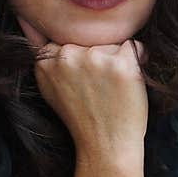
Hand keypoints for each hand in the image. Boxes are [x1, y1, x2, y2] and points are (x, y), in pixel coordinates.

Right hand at [32, 38, 148, 157]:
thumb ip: (49, 62)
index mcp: (45, 61)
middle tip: (98, 89)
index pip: (68, 38)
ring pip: (112, 42)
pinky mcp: (121, 64)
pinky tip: (127, 83)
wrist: (105, 147)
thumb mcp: (52, 90)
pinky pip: (135, 47)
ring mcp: (94, 58)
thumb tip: (40, 30)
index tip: (83, 81)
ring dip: (117, 60)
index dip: (81, 59)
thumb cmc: (83, 120)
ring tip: (111, 90)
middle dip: (98, 58)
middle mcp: (67, 56)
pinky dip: (137, 62)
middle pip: (91, 38)